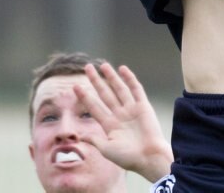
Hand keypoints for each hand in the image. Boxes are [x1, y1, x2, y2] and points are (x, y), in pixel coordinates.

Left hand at [72, 62, 173, 182]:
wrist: (150, 158)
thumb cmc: (128, 158)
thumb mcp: (107, 149)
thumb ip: (94, 140)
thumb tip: (80, 136)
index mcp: (110, 125)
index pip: (94, 107)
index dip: (84, 96)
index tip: (74, 86)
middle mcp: (119, 115)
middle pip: (104, 94)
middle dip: (95, 81)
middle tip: (87, 67)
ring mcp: (131, 109)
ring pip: (118, 89)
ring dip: (111, 77)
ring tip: (102, 65)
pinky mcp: (143, 106)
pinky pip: (135, 89)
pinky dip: (130, 79)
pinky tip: (122, 69)